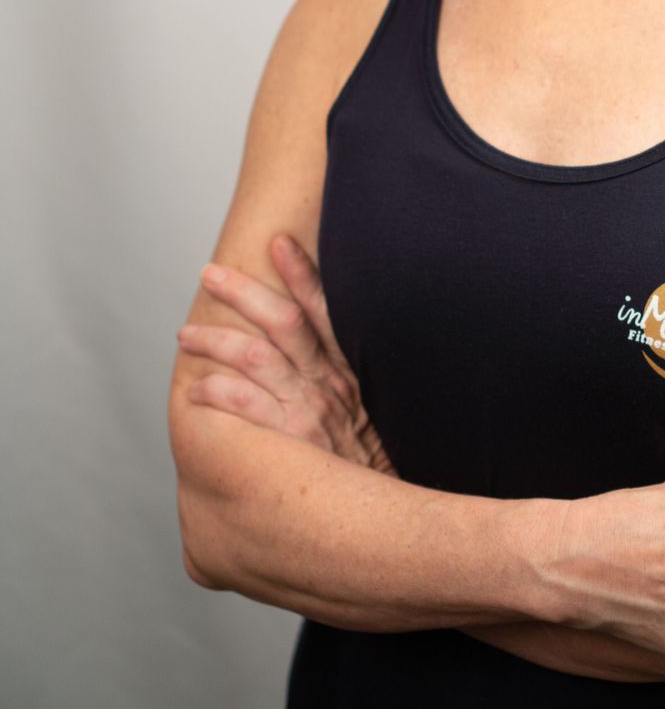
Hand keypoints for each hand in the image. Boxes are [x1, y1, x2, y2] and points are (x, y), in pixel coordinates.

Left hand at [176, 235, 396, 474]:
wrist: (387, 514)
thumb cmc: (370, 465)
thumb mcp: (368, 411)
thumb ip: (340, 380)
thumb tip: (309, 357)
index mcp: (348, 369)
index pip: (323, 308)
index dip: (300, 272)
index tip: (277, 242)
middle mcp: (328, 383)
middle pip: (283, 321)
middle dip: (243, 292)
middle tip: (209, 274)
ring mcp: (310, 410)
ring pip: (257, 356)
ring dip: (216, 340)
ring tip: (186, 334)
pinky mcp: (292, 442)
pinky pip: (248, 405)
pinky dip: (220, 391)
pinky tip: (198, 388)